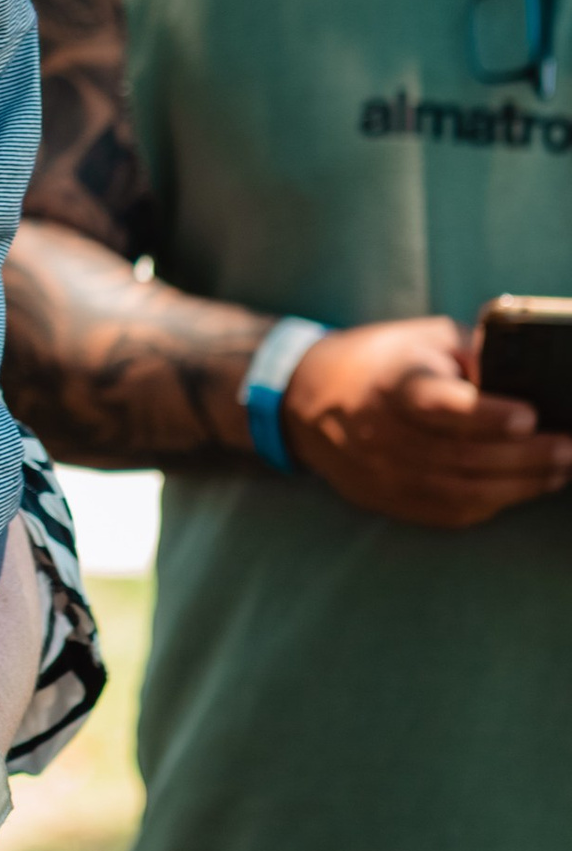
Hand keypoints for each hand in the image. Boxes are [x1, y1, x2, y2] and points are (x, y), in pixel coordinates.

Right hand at [284, 316, 571, 525]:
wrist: (305, 401)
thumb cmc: (379, 362)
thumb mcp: (422, 339)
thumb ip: (474, 351)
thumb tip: (529, 366)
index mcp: (391, 385)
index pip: (437, 405)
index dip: (485, 414)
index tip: (528, 415)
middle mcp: (382, 434)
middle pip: (461, 455)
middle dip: (526, 456)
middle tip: (570, 448)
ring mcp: (383, 474)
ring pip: (461, 491)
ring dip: (520, 484)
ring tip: (561, 470)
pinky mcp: (388, 499)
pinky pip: (450, 511)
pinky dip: (494, 502)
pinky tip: (526, 487)